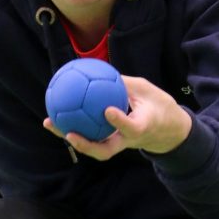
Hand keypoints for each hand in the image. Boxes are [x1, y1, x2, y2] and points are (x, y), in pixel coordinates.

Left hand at [43, 76, 191, 160]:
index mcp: (143, 127)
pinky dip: (74, 129)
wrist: (168, 131)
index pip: (131, 127)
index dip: (119, 121)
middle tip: (68, 133)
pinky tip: (56, 116)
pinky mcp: (112, 143)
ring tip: (50, 123)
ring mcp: (120, 144)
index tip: (108, 111)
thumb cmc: (157, 106)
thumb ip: (124, 84)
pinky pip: (92, 138)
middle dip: (86, 144)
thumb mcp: (147, 90)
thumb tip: (100, 69)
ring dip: (71, 138)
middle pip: (106, 149)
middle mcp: (129, 141)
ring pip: (95, 148)